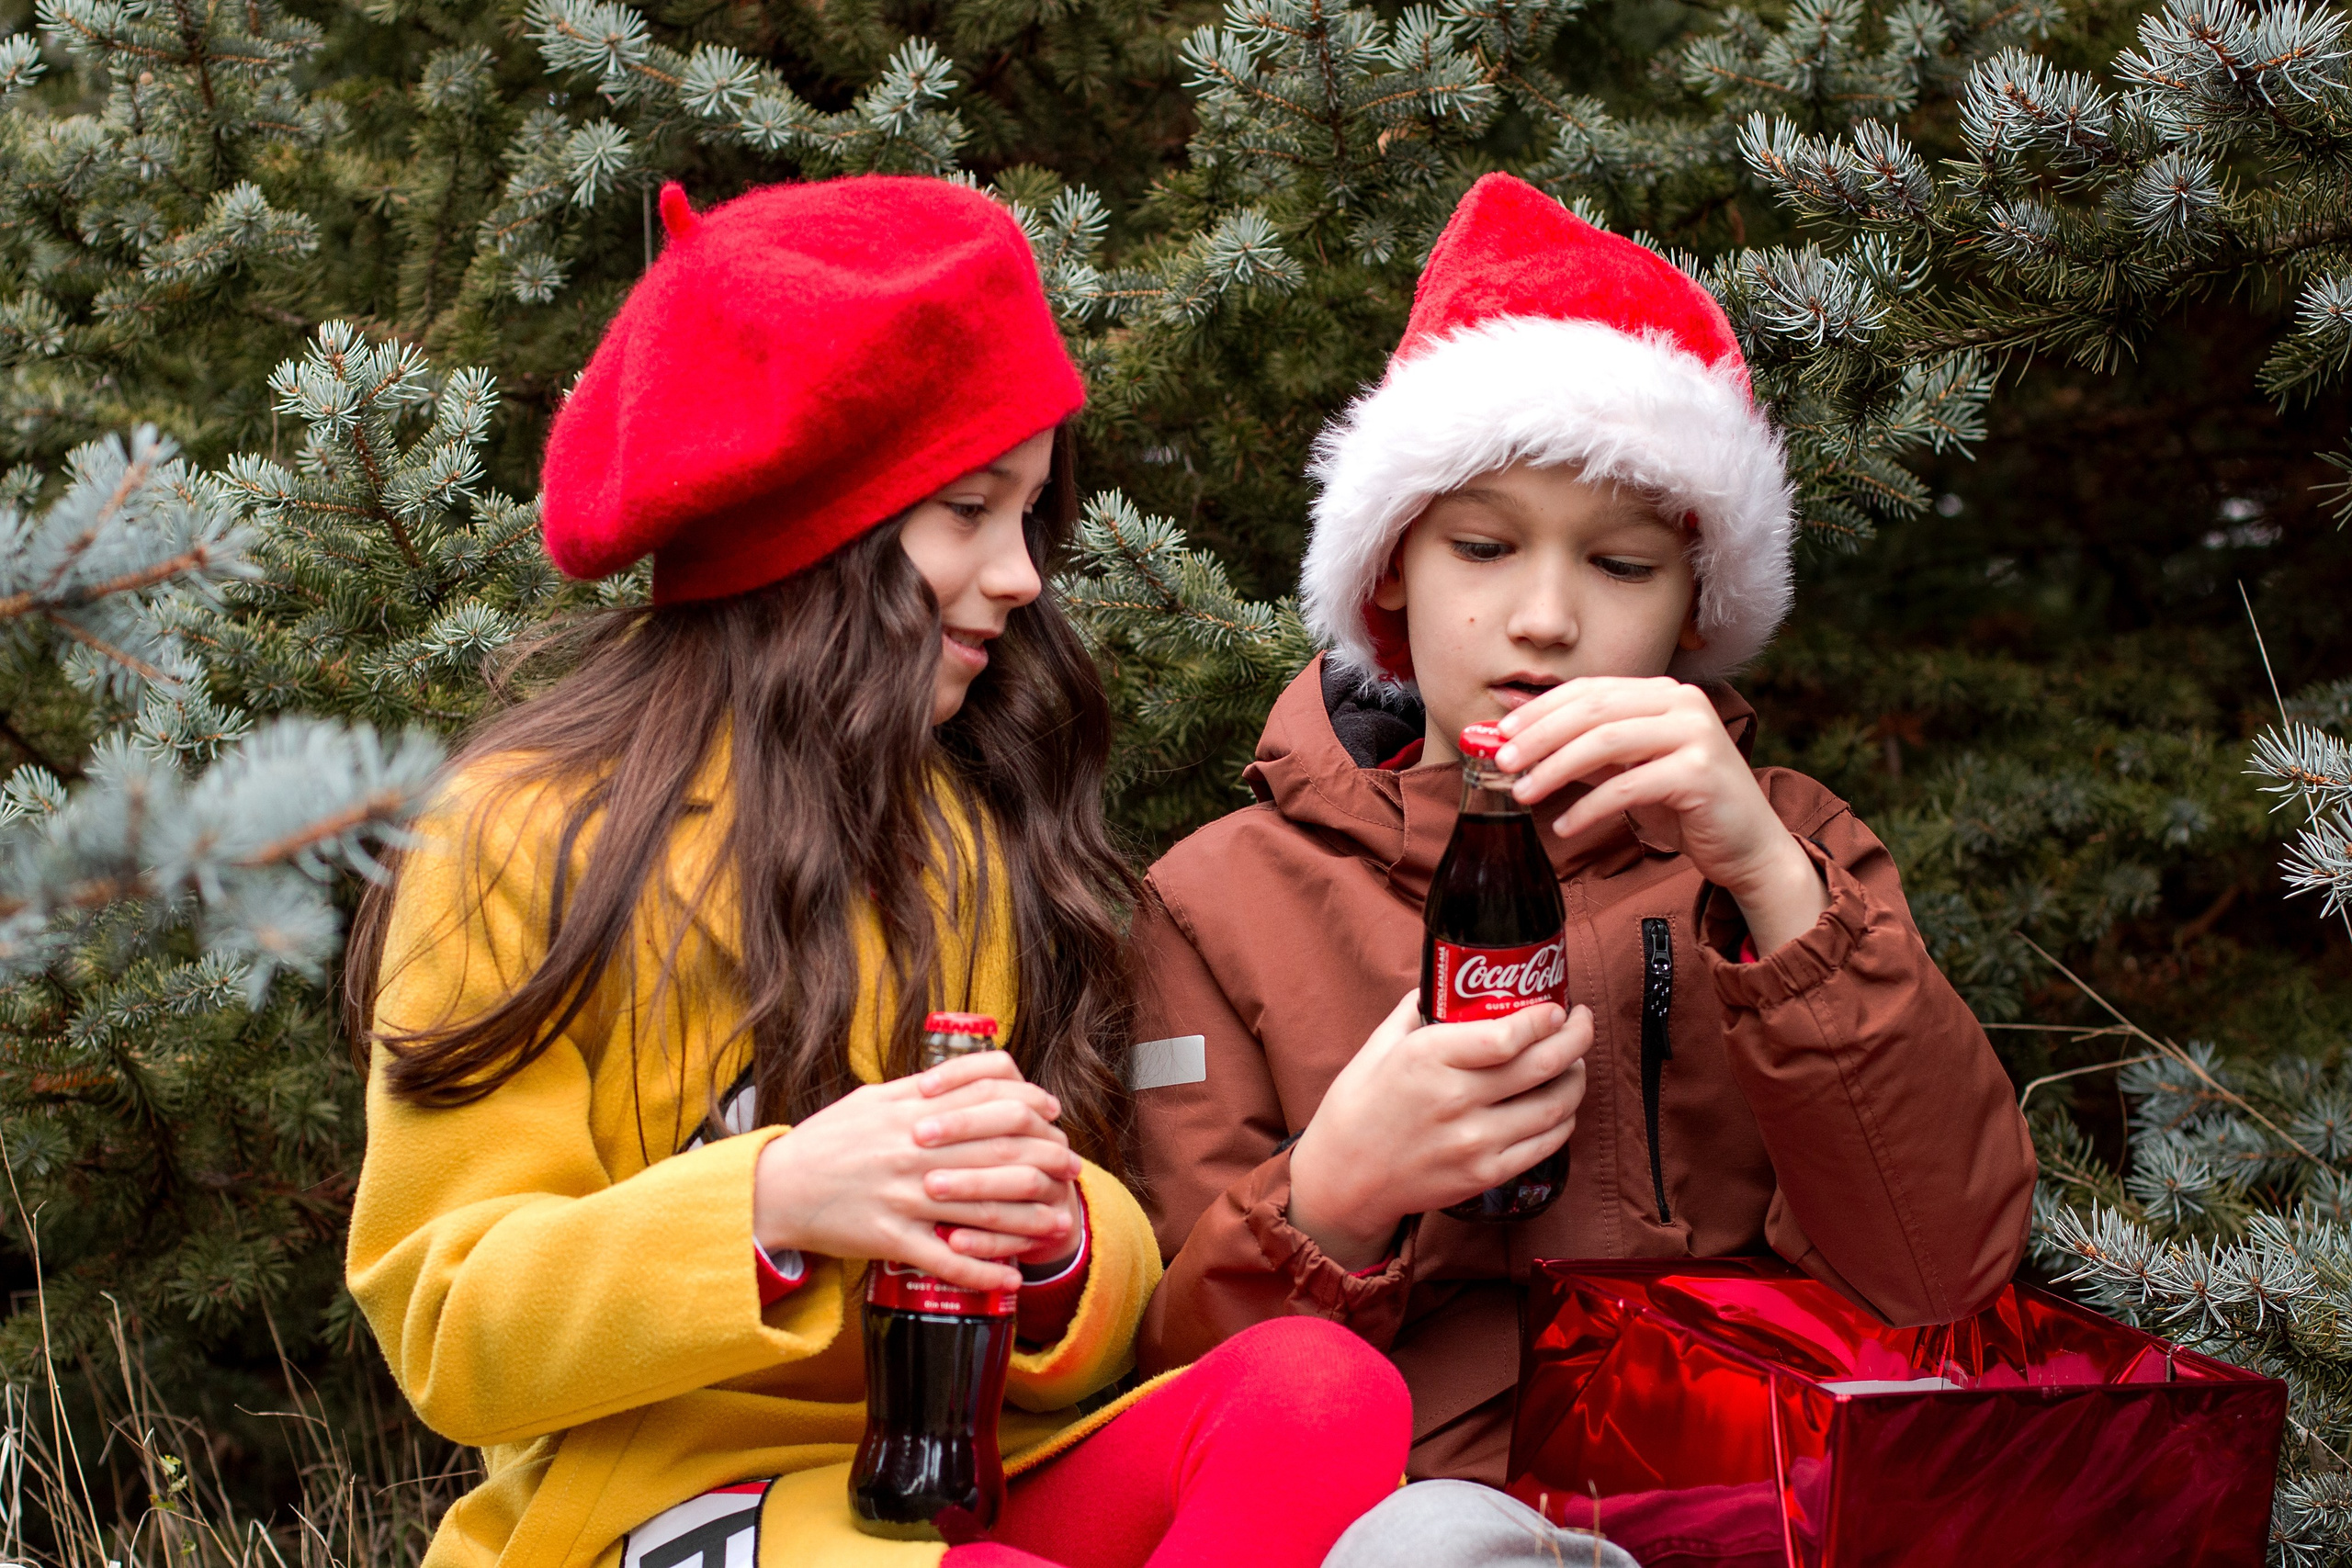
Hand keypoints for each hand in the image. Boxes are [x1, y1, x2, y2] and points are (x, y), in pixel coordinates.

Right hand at [751, 1051, 1081, 1291]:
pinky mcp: (890, 1239)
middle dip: (1044, 1162)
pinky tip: (1011, 1278)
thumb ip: (920, 1091)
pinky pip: (946, 1261)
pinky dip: (983, 1272)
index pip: (985, 1101)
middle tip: (1070, 1169)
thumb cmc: (826, 1142)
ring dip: (1028, 1220)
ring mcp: (903, 1198)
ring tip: (1058, 1223)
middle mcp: (913, 1153)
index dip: (1028, 1107)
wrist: (775, 1188)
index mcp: (911, 1113)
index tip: (1051, 1115)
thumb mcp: (871, 1101)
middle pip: (997, 1155)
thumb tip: (963, 1079)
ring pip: (982, 1211)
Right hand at [1287, 991, 1590, 1270]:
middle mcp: (1456, 1100)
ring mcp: (1475, 1142)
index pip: (1507, 1036)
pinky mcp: (1486, 1174)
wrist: (1346, 1179)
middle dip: (1576, 1038)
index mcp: (1428, 1059)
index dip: (1544, 1019)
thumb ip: (1416, 1010)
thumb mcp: (1379, 1046)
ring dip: (1576, 1079)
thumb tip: (1449, 981)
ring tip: (1574, 1063)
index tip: (1557, 1008)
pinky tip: (1560, 1106)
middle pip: (1543, 1066)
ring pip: (1555, 1106)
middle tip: (1580, 1024)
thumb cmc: (1359, 1107)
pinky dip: (1564, 1120)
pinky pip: (1546, 1144)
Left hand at [1495, 676, 1827, 952]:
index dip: (1541, 710)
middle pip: (1592, 711)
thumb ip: (1588, 752)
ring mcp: (1695, 735)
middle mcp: (1682, 703)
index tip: (1501, 733)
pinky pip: (1628, 787)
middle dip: (1540, 736)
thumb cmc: (1685, 807)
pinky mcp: (1699, 773)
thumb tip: (1524, 741)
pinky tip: (1564, 825)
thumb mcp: (1629, 771)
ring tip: (1522, 793)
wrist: (1748, 846)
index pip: (1589, 690)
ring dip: (1555, 769)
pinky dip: (1588, 807)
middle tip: (1502, 761)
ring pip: (1606, 742)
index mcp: (1663, 693)